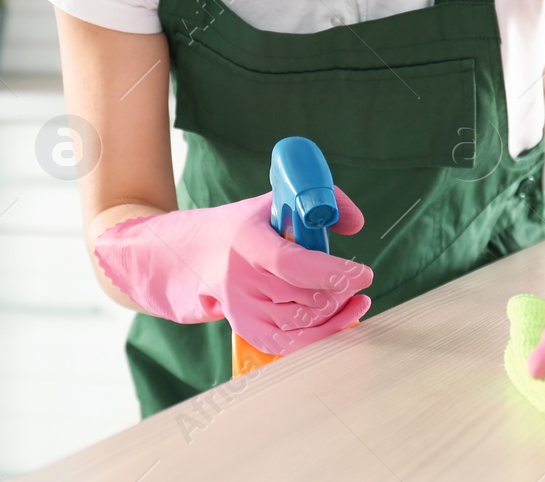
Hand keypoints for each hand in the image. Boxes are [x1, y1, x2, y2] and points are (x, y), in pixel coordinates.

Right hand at [94, 187, 372, 355]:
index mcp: (246, 238)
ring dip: (334, 314)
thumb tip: (356, 223)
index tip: (363, 274)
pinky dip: (320, 336)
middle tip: (355, 281)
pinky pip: (288, 343)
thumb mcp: (272, 203)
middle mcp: (239, 276)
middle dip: (338, 293)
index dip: (330, 272)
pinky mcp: (243, 328)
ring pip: (299, 323)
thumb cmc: (238, 227)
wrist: (182, 256)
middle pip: (301, 297)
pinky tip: (341, 321)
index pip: (290, 262)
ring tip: (351, 298)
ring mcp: (238, 307)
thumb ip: (321, 202)